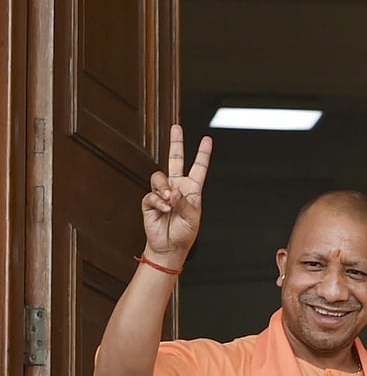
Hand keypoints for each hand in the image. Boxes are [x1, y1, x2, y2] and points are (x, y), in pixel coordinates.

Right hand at [140, 124, 212, 267]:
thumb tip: (173, 192)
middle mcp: (177, 187)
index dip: (203, 154)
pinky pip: (152, 195)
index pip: (198, 168)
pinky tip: (164, 209)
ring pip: (159, 177)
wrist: (170, 247)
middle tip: (176, 128)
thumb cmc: (184, 233)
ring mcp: (163, 193)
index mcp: (192, 190)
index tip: (207, 140)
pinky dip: (159, 202)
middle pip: (175, 160)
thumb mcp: (193, 217)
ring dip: (165, 189)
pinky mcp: (150, 202)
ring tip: (170, 201)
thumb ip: (185, 202)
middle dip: (176, 143)